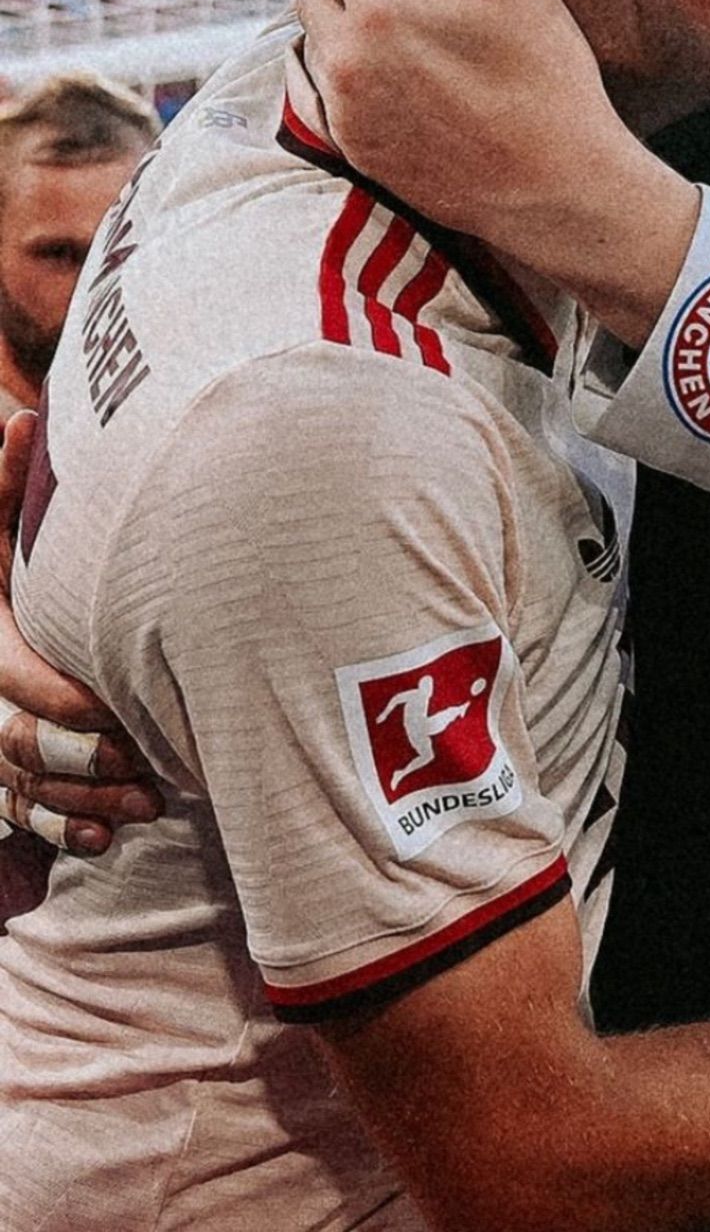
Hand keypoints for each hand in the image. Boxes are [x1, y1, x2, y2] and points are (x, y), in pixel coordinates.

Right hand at [0, 412, 161, 855]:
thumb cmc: (3, 555)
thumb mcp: (1, 521)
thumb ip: (8, 483)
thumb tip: (19, 417)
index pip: (12, 682)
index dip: (65, 700)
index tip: (122, 708)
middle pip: (16, 745)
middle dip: (85, 760)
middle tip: (150, 768)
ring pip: (17, 786)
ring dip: (82, 801)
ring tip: (149, 805)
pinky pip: (11, 815)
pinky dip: (55, 828)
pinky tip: (102, 838)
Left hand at [296, 0, 698, 347]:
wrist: (558, 189)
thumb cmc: (548, 81)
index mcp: (379, 9)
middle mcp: (346, 61)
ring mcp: (345, 112)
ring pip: (312, 42)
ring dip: (332, 17)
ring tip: (373, 8)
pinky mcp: (355, 152)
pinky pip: (319, 93)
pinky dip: (334, 67)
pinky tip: (372, 64)